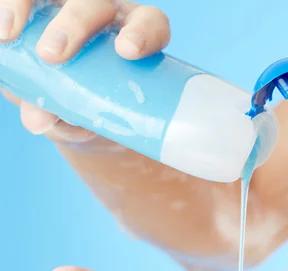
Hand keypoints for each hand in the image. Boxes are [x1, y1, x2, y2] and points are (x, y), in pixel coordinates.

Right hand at [0, 0, 169, 141]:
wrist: (74, 107)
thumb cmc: (93, 112)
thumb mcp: (84, 120)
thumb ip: (66, 119)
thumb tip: (36, 119)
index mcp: (137, 41)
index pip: (150, 24)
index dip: (142, 32)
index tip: (126, 51)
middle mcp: (110, 17)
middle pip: (97, 3)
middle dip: (74, 23)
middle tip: (51, 55)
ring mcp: (77, 8)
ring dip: (29, 4)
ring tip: (10, 34)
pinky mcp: (45, 6)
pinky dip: (9, 7)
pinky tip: (1, 30)